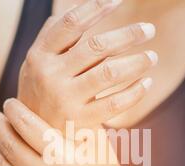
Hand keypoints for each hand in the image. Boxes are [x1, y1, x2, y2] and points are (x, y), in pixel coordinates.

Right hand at [17, 0, 157, 130]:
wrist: (32, 134)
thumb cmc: (40, 90)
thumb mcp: (36, 62)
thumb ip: (54, 36)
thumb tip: (82, 8)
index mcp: (40, 55)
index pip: (70, 24)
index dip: (95, 8)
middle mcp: (50, 75)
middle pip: (96, 46)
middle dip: (128, 35)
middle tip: (149, 29)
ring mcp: (65, 99)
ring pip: (109, 73)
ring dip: (137, 62)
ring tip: (153, 56)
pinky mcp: (79, 121)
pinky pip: (114, 104)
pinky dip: (135, 92)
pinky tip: (147, 82)